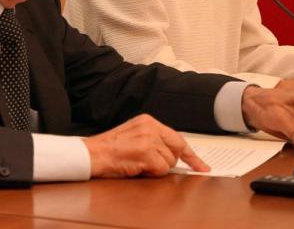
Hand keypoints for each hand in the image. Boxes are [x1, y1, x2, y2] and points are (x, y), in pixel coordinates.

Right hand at [82, 114, 207, 177]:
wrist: (91, 154)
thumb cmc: (110, 149)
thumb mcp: (133, 135)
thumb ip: (153, 140)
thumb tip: (172, 155)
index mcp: (148, 121)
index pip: (176, 137)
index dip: (190, 154)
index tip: (201, 165)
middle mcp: (151, 127)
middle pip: (176, 149)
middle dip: (170, 162)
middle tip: (155, 166)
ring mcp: (149, 139)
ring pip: (169, 162)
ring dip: (156, 168)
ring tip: (138, 164)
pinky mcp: (146, 152)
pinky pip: (161, 169)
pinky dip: (151, 173)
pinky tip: (137, 168)